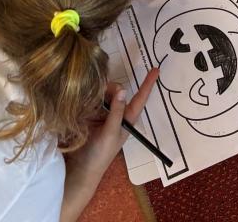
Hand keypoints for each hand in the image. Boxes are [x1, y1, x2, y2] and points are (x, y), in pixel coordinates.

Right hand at [61, 70, 159, 220]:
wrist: (80, 168)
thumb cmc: (100, 155)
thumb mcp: (111, 134)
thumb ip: (117, 112)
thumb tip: (123, 90)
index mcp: (127, 119)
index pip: (139, 98)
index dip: (148, 84)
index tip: (156, 69)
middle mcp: (117, 113)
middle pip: (118, 91)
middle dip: (112, 88)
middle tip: (102, 94)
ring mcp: (103, 113)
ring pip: (105, 92)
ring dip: (99, 92)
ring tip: (90, 103)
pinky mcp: (90, 113)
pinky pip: (92, 97)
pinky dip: (90, 96)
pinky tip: (84, 102)